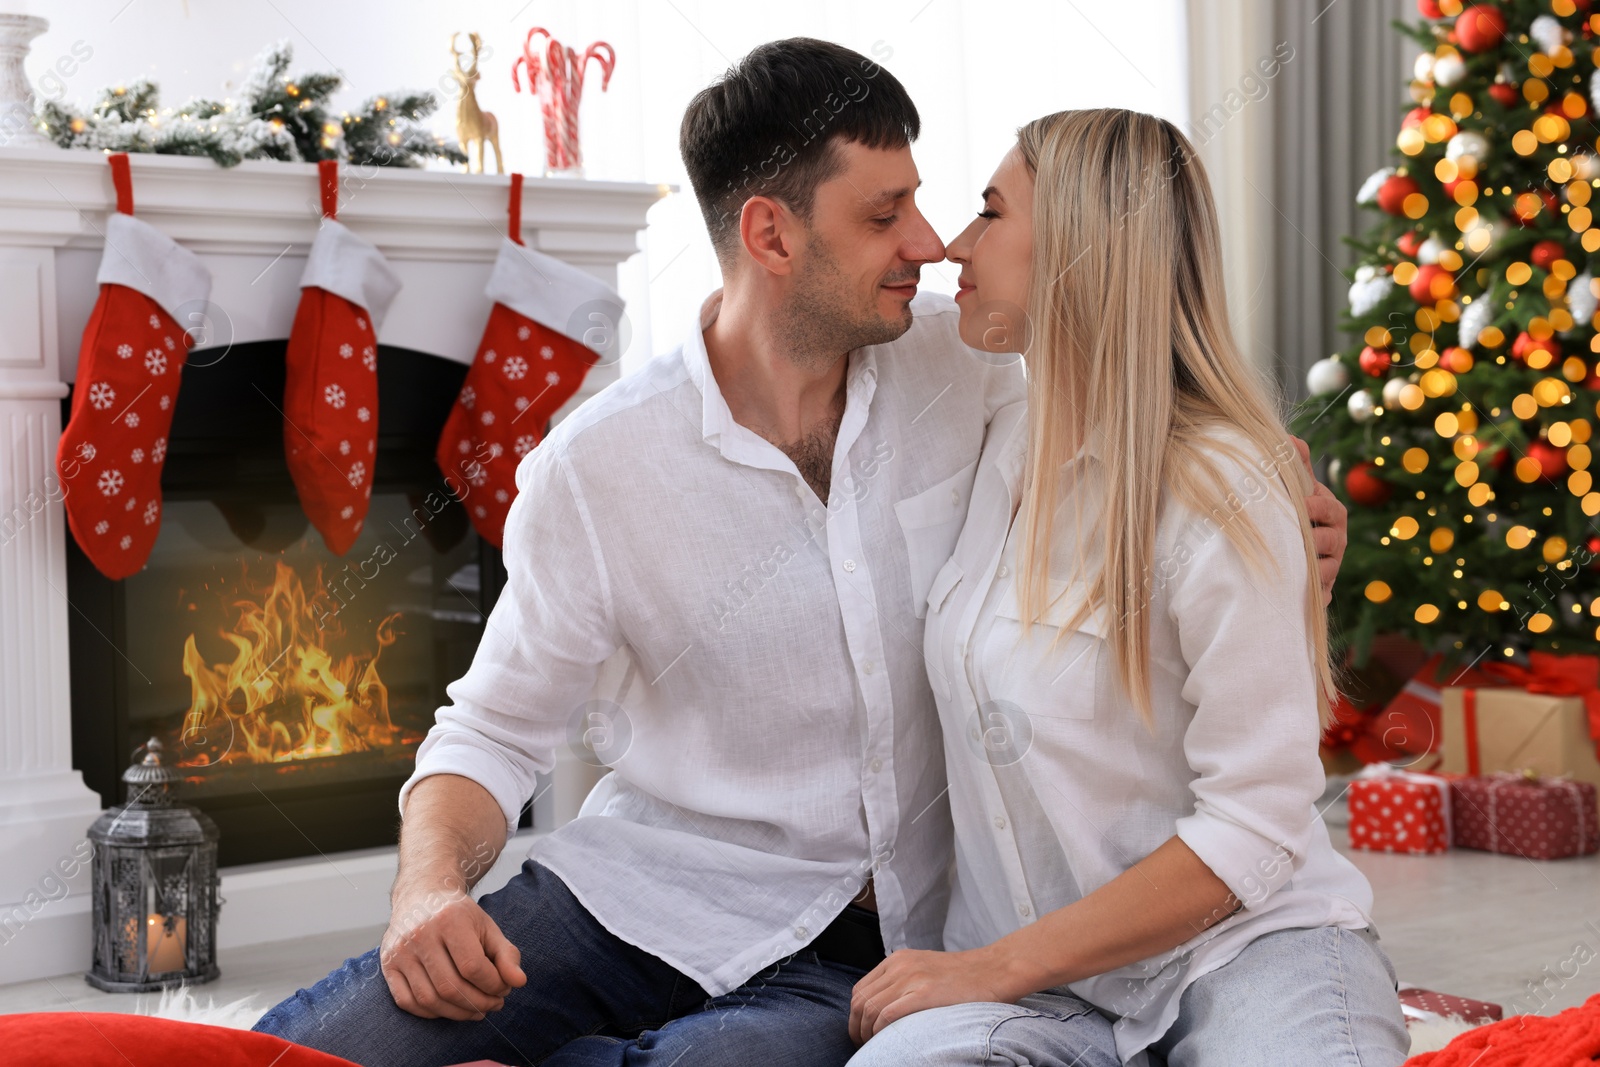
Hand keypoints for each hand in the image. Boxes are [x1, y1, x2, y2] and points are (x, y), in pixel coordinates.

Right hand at [380, 885, 526, 1019]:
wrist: (421, 896)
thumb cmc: (459, 915)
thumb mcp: (487, 927)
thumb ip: (506, 954)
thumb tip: (519, 983)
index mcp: (449, 919)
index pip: (473, 967)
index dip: (493, 985)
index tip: (504, 989)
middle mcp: (420, 934)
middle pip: (450, 987)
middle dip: (478, 1003)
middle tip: (494, 1004)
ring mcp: (400, 951)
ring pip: (429, 999)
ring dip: (457, 1013)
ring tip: (476, 1010)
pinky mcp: (387, 965)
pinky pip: (408, 1002)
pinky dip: (431, 1013)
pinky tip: (450, 1008)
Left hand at [848, 947, 1013, 1044]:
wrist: (994, 970)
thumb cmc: (963, 976)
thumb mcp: (924, 969)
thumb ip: (902, 981)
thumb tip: (882, 1009)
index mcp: (897, 960)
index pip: (860, 989)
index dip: (854, 1015)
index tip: (860, 1032)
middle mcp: (900, 966)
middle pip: (860, 1000)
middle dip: (855, 1027)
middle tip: (863, 1044)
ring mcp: (911, 978)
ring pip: (870, 1009)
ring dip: (866, 1033)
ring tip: (874, 1047)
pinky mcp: (924, 993)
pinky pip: (888, 1014)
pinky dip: (880, 1031)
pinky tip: (887, 1040)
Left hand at [1290, 435, 1347, 606]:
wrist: (1295, 546)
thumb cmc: (1297, 512)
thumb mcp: (1298, 489)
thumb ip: (1296, 467)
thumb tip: (1291, 440)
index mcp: (1332, 514)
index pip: (1330, 509)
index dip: (1316, 507)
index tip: (1301, 505)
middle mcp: (1337, 540)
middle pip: (1332, 541)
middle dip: (1316, 540)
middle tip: (1301, 539)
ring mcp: (1331, 565)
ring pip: (1327, 570)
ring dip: (1314, 571)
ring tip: (1299, 569)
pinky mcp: (1323, 588)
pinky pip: (1322, 594)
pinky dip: (1313, 596)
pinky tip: (1298, 596)